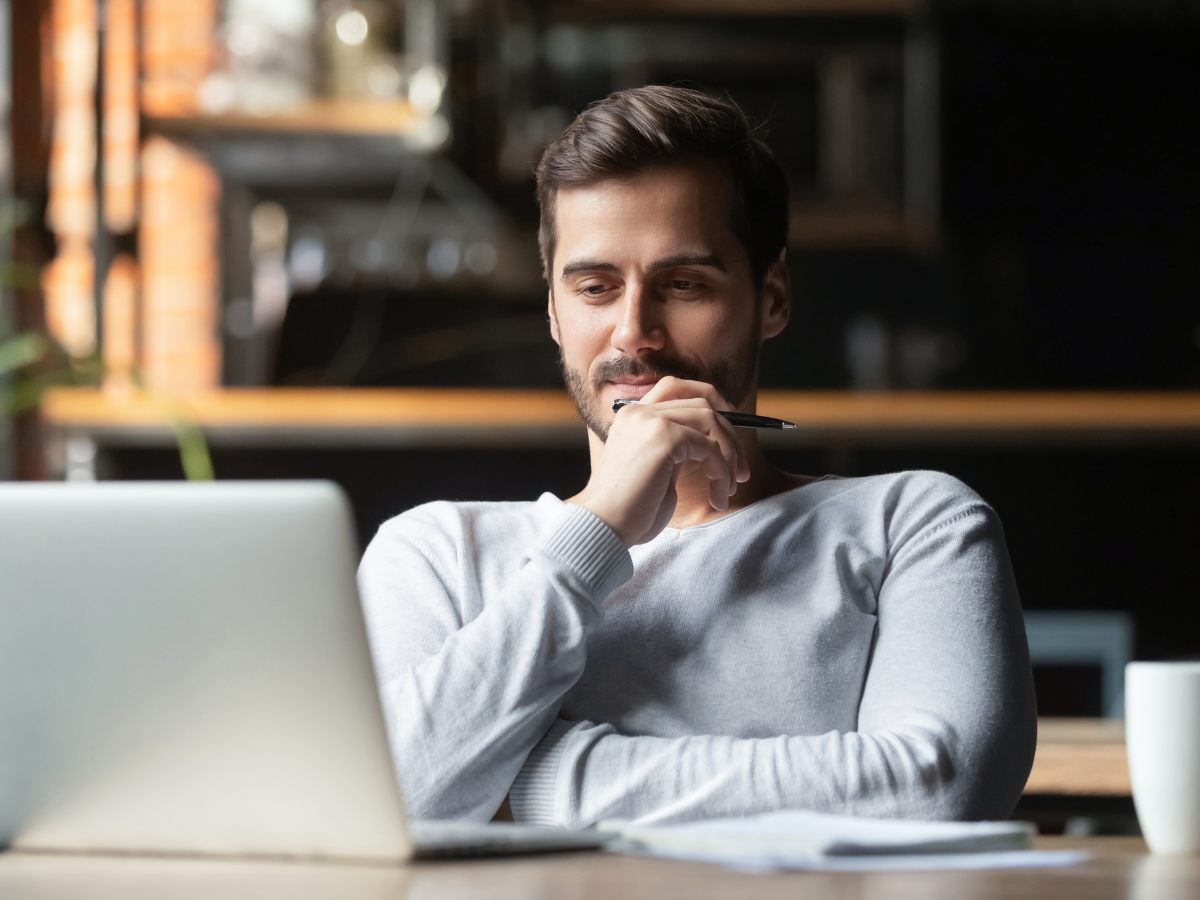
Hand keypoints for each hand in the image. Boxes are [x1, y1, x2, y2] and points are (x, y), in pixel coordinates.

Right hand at [571, 377, 750, 546]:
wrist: (605, 526)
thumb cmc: (629, 510)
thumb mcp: (656, 469)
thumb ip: (676, 449)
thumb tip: (714, 444)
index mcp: (633, 416)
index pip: (677, 388)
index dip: (712, 401)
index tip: (731, 432)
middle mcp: (640, 411)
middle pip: (702, 402)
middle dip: (730, 435)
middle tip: (741, 471)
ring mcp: (651, 420)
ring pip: (711, 420)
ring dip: (730, 455)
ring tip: (729, 487)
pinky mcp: (664, 436)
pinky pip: (709, 447)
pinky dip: (721, 471)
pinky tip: (718, 494)